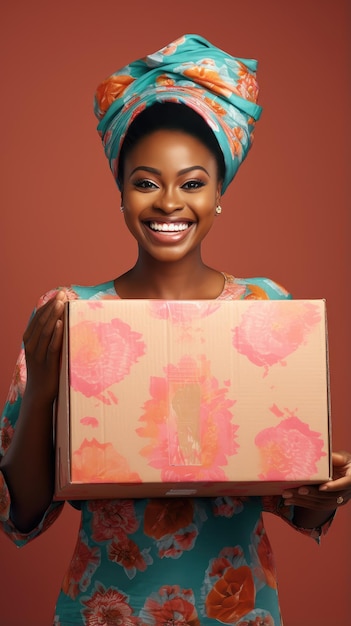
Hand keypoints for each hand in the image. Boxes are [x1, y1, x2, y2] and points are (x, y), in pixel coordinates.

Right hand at [23, 290, 66, 404]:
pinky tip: (60, 324)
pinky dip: (55, 334)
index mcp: (29, 340)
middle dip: (52, 306)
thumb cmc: (45, 370)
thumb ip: (49, 338)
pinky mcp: (47, 364)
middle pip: (41, 322)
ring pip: (45, 331)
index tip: (58, 294)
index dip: (48, 305)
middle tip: (62, 294)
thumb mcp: (44, 351)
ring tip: (61, 303)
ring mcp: (38, 355)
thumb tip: (62, 321)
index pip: (38, 318)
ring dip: (54, 316)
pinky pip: (51, 346)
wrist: (39, 394)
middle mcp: (31, 346)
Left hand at [282, 451, 350, 510]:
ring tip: (288, 496)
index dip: (333, 486)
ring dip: (303, 500)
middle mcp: (346, 493)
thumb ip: (334, 458)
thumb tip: (320, 453)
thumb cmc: (345, 463)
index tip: (321, 487)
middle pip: (328, 496)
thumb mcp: (343, 458)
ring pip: (321, 503)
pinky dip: (302, 504)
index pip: (343, 484)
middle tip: (297, 490)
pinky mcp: (330, 504)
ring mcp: (338, 501)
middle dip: (311, 493)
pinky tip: (290, 501)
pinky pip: (316, 506)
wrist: (348, 475)